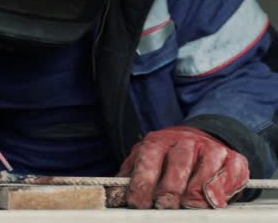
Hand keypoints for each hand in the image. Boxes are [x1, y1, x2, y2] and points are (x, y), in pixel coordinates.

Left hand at [107, 126, 248, 208]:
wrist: (199, 141)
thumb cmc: (165, 160)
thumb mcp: (143, 163)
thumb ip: (130, 180)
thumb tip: (114, 198)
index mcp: (157, 142)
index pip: (148, 160)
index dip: (142, 183)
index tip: (137, 203)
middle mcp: (184, 141)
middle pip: (177, 165)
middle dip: (169, 189)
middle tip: (163, 207)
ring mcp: (210, 148)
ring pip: (203, 169)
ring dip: (194, 191)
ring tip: (186, 205)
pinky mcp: (233, 159)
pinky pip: (227, 174)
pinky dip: (220, 189)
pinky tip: (212, 201)